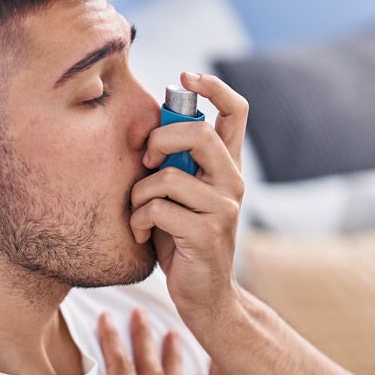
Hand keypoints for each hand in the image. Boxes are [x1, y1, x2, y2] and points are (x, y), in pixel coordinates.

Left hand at [130, 71, 247, 323]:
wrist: (204, 298)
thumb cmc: (181, 242)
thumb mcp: (178, 195)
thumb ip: (173, 163)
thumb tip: (147, 128)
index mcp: (227, 166)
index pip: (237, 111)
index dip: (214, 86)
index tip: (185, 76)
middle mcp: (232, 182)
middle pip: (197, 133)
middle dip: (158, 139)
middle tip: (145, 160)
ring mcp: (223, 208)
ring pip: (167, 177)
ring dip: (138, 195)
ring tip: (138, 212)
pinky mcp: (207, 235)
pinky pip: (157, 209)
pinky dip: (137, 220)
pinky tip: (140, 233)